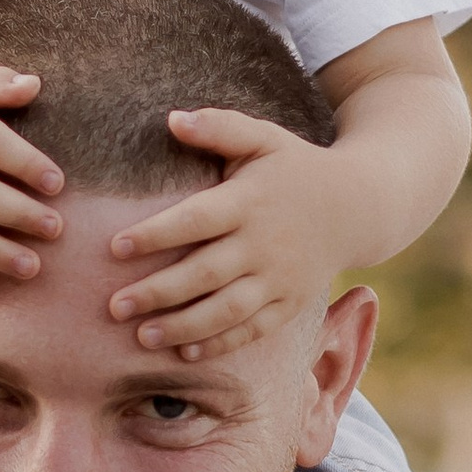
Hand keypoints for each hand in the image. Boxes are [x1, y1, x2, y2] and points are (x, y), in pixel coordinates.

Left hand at [107, 110, 351, 357]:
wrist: (357, 205)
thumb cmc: (294, 167)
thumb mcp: (263, 138)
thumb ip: (219, 127)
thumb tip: (172, 118)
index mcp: (249, 201)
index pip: (196, 220)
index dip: (156, 234)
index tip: (115, 247)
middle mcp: (264, 244)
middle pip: (204, 274)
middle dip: (158, 292)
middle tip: (114, 306)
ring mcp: (280, 278)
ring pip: (226, 311)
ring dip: (182, 327)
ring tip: (141, 337)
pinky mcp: (291, 303)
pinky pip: (253, 330)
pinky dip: (220, 344)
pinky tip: (184, 353)